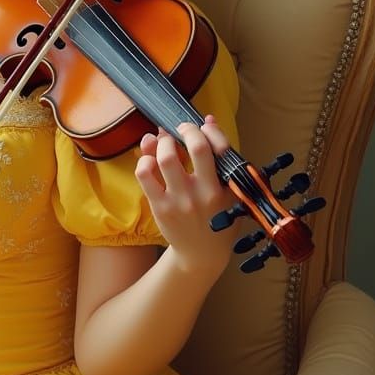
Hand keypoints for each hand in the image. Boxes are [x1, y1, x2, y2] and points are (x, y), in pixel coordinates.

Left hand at [134, 115, 235, 282]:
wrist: (201, 255)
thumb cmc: (218, 219)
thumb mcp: (229, 191)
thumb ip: (220, 157)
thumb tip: (209, 119)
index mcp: (225, 188)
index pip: (220, 147)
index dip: (209, 129)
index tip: (203, 126)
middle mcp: (203, 193)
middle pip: (194, 147)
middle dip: (186, 129)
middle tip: (181, 129)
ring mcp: (179, 200)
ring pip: (165, 158)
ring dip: (162, 142)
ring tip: (164, 141)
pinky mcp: (160, 207)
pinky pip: (145, 174)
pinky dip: (144, 160)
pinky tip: (150, 160)